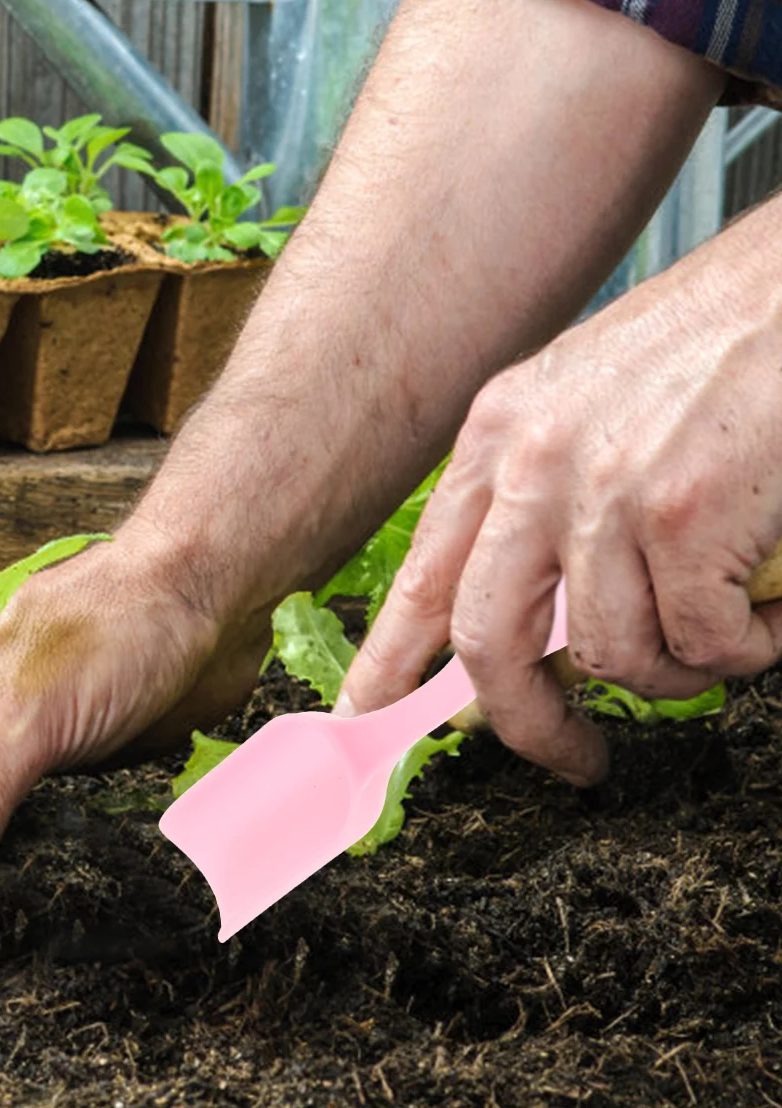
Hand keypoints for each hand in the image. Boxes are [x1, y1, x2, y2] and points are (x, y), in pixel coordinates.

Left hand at [338, 200, 781, 784]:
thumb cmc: (714, 349)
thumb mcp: (588, 407)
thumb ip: (542, 502)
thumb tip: (531, 621)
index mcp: (498, 435)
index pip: (422, 573)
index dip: (391, 660)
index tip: (366, 720)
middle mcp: (533, 461)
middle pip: (487, 640)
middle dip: (528, 722)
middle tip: (574, 759)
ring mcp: (605, 488)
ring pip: (612, 656)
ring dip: (677, 672)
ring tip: (724, 631)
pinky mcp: (687, 514)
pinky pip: (701, 644)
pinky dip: (745, 648)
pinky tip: (767, 611)